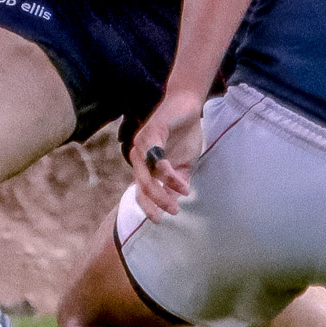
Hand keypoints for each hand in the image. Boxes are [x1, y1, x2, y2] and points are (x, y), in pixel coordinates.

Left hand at [128, 91, 204, 217]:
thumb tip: (175, 202)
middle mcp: (138, 156)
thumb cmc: (184, 134)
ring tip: (179, 200)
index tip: (159, 221)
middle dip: (156, 203)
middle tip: (172, 212)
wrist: (187, 105)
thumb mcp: (183, 164)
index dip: (148, 207)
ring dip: (163, 191)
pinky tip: (180, 182)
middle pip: (142, 186)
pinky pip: (157, 158)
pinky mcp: (151, 132)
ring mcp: (142, 144)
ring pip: (147, 175)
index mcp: (144, 165)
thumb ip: (177, 182)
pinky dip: (168, 173)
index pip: (140, 190)